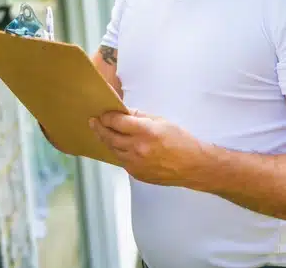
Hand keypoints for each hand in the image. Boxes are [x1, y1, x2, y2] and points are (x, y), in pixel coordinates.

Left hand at [89, 110, 208, 186]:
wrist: (192, 166)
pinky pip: (122, 161)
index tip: (102, 114)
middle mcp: (137, 148)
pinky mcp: (136, 174)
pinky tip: (118, 146)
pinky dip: (119, 152)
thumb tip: (123, 112)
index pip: (117, 122)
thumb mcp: (161, 121)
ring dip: (107, 140)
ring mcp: (135, 163)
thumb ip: (140, 117)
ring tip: (103, 133)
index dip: (107, 117)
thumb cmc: (180, 140)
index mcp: (145, 131)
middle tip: (93, 122)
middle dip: (100, 128)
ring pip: (113, 150)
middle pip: (110, 136)